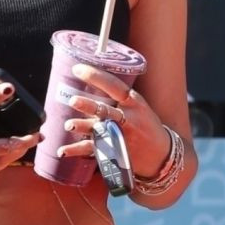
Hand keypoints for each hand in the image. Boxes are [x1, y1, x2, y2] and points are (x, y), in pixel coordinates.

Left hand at [59, 62, 173, 177]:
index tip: (77, 69)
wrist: (161, 155)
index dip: (95, 76)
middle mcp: (128, 119)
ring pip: (98, 131)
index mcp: (134, 102)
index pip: (114, 85)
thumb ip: (118, 99)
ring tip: (68, 124)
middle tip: (73, 100)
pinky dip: (76, 150)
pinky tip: (63, 150)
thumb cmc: (146, 126)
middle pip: (106, 110)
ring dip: (82, 127)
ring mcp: (121, 137)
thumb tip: (88, 83)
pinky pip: (92, 150)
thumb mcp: (139, 107)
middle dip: (89, 106)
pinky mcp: (114, 152)